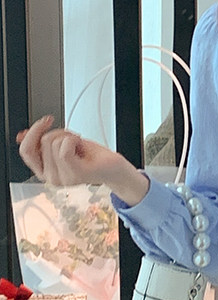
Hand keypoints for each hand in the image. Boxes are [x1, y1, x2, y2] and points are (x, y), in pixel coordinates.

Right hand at [16, 116, 147, 203]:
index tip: (46, 120)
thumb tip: (22, 135)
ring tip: (80, 146)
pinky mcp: (76, 174)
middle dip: (59, 133)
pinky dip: (74, 140)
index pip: (26, 151)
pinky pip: (64, 149)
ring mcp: (62, 178)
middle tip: (74, 140)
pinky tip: (82, 146)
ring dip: (69, 137)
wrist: (114, 168)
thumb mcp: (63, 145)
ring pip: (53, 143)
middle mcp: (50, 178)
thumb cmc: (92, 156)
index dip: (33, 132)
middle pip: (43, 141)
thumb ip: (43, 142)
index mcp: (45, 171)